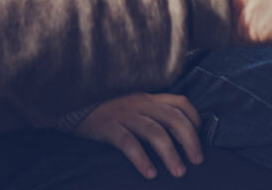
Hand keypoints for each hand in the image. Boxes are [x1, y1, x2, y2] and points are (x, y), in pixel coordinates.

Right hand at [73, 92, 203, 178]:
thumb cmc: (106, 111)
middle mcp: (139, 103)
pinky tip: (150, 173)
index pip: (180, 102)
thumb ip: (150, 114)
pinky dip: (141, 158)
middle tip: (197, 161)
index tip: (201, 137)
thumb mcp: (131, 106)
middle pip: (172, 117)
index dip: (195, 119)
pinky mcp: (108, 127)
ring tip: (179, 172)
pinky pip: (128, 142)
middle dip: (189, 139)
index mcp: (148, 98)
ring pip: (154, 131)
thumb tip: (175, 137)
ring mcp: (123, 114)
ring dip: (170, 152)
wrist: (70, 104)